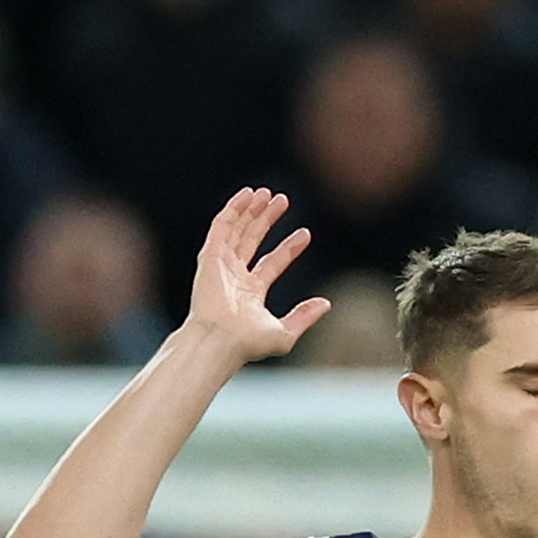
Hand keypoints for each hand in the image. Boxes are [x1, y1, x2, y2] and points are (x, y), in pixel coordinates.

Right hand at [184, 189, 328, 365]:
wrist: (220, 341)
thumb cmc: (248, 344)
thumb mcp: (285, 333)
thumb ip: (305, 317)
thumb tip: (326, 304)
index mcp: (250, 293)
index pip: (273, 263)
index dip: (289, 248)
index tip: (306, 234)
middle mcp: (234, 277)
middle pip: (253, 240)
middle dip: (268, 220)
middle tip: (284, 200)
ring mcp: (221, 266)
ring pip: (238, 230)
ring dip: (252, 210)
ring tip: (268, 193)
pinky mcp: (210, 257)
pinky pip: (222, 226)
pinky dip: (234, 209)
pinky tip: (248, 195)